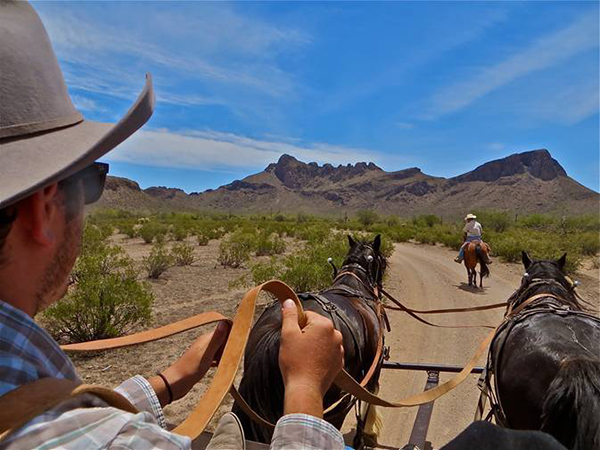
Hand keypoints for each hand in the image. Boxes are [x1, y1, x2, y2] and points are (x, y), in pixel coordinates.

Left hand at [150, 320, 229, 405]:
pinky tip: (222, 367)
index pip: (223, 330)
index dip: (232, 334)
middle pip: (223, 340)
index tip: (239, 342)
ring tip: (229, 362)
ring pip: (219, 350)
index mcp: (206, 339)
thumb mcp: (207, 354)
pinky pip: (214, 359)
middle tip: (234, 356)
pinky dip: (220, 361)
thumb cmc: (190, 369)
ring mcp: (203, 353)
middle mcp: (205, 344)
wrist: (175, 383)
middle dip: (230, 346)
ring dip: (225, 354)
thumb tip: (223, 322)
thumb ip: (216, 339)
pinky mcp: (202, 362)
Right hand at [279, 299, 343, 416]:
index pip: (307, 315)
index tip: (292, 337)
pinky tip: (311, 364)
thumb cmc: (295, 362)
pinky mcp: (339, 362)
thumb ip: (289, 315)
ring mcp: (339, 349)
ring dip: (313, 345)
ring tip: (303, 357)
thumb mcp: (287, 334)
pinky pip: (328, 352)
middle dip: (306, 334)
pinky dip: (320, 355)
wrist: (305, 389)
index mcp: (324, 324)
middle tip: (296, 348)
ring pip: (322, 340)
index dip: (296, 325)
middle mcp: (336, 334)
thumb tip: (289, 301)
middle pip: (316, 327)